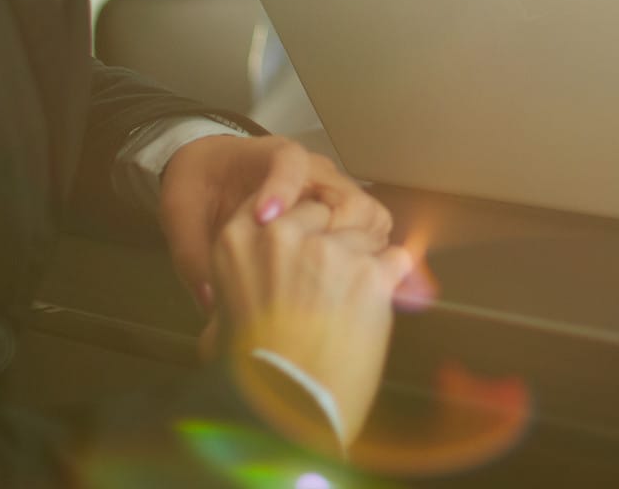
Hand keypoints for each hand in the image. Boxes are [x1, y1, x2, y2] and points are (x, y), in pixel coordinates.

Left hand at [160, 134, 392, 311]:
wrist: (210, 176)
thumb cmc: (199, 190)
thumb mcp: (182, 217)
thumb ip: (191, 254)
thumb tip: (210, 301)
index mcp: (270, 157)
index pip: (289, 162)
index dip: (283, 188)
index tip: (266, 221)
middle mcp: (311, 171)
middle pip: (346, 192)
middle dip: (336, 232)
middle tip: (316, 270)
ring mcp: (329, 192)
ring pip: (364, 213)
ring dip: (356, 249)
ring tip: (333, 285)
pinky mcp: (337, 215)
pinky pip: (364, 230)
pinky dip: (361, 256)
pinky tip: (343, 286)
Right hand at [210, 200, 413, 452]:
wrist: (283, 415)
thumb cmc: (251, 376)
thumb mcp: (222, 320)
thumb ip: (242, 287)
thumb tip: (245, 291)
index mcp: (239, 240)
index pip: (283, 203)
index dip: (301, 231)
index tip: (303, 255)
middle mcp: (282, 234)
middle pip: (326, 213)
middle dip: (333, 244)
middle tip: (326, 292)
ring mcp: (329, 251)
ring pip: (364, 235)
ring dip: (363, 266)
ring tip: (345, 313)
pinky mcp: (370, 273)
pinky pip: (396, 259)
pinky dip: (393, 282)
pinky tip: (372, 312)